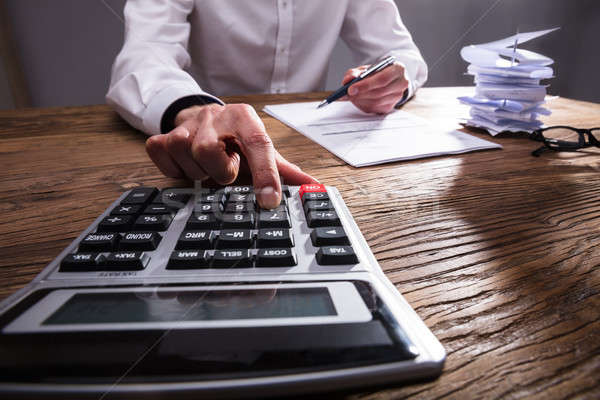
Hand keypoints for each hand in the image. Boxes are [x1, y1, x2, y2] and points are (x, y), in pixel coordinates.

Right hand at [145, 103, 317, 208]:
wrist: (202, 119)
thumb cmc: (236, 140)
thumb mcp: (261, 151)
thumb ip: (285, 171)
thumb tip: (313, 188)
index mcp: (244, 118)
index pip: (257, 144)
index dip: (265, 174)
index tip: (270, 201)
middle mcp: (214, 117)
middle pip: (210, 151)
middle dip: (220, 171)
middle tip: (227, 170)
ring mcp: (186, 126)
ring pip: (187, 156)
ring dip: (200, 173)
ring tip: (209, 168)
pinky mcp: (163, 136)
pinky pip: (164, 158)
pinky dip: (176, 170)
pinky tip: (189, 166)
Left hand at [341, 61, 408, 113]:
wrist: (387, 79)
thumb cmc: (377, 72)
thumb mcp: (365, 68)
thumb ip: (355, 72)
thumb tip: (348, 80)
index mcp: (398, 69)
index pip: (382, 79)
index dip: (365, 85)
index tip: (351, 89)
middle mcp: (401, 83)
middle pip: (379, 92)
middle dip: (360, 94)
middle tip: (346, 94)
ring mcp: (397, 97)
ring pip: (376, 102)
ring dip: (360, 100)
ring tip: (349, 96)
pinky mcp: (390, 107)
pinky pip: (374, 109)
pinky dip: (362, 105)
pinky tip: (357, 100)